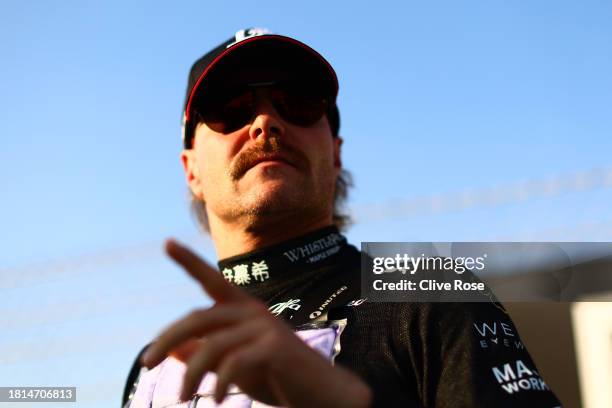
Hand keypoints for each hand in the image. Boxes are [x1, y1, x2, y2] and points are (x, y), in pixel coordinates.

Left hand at [141, 239, 371, 407]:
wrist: (322, 395)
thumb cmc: (276, 377)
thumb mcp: (234, 366)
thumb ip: (205, 355)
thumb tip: (171, 349)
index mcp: (243, 310)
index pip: (211, 281)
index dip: (189, 261)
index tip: (167, 243)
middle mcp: (253, 311)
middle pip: (197, 318)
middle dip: (167, 339)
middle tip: (146, 363)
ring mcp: (265, 327)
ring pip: (210, 346)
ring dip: (191, 375)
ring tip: (181, 397)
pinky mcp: (275, 347)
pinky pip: (234, 363)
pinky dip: (221, 383)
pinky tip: (218, 399)